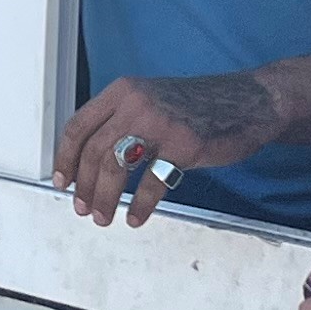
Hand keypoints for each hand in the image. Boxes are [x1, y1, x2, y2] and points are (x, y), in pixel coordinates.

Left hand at [52, 69, 278, 226]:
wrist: (248, 101)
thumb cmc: (197, 107)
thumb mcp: (149, 100)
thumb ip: (120, 121)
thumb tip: (88, 162)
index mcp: (122, 91)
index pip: (79, 126)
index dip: (65, 158)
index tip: (62, 182)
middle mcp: (136, 103)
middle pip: (95, 151)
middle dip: (85, 186)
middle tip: (83, 209)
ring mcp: (161, 123)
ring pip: (116, 167)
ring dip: (105, 198)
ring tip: (103, 218)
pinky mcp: (185, 146)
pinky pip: (153, 183)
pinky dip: (140, 206)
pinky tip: (135, 218)